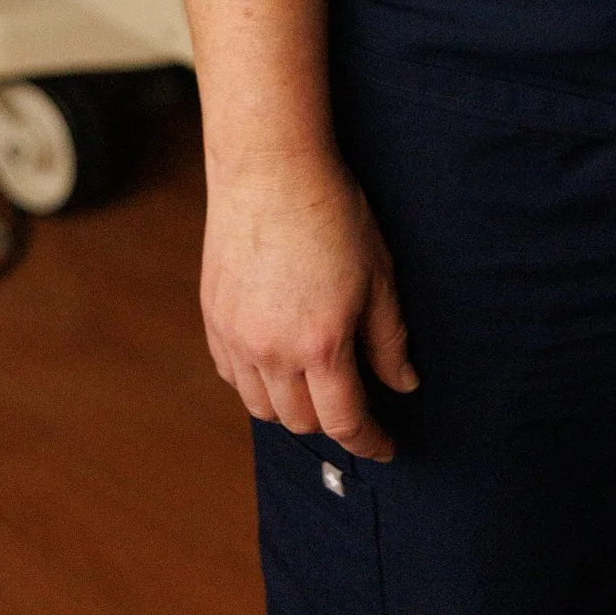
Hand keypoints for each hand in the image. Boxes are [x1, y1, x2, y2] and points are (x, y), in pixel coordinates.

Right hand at [201, 148, 418, 456]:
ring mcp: (236, 338)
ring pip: (262, 407)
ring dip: (292, 409)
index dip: (370, 441)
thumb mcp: (378, 274)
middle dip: (333, 423)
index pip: (345, 421)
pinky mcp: (213, 319)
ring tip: (317, 388)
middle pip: (301, 422)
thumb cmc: (333, 212)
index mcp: (321, 344)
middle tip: (356, 405)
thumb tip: (403, 385)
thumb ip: (390, 339)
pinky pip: (234, 377)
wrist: (269, 167)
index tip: (386, 447)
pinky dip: (258, 384)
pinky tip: (277, 363)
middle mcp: (272, 351)